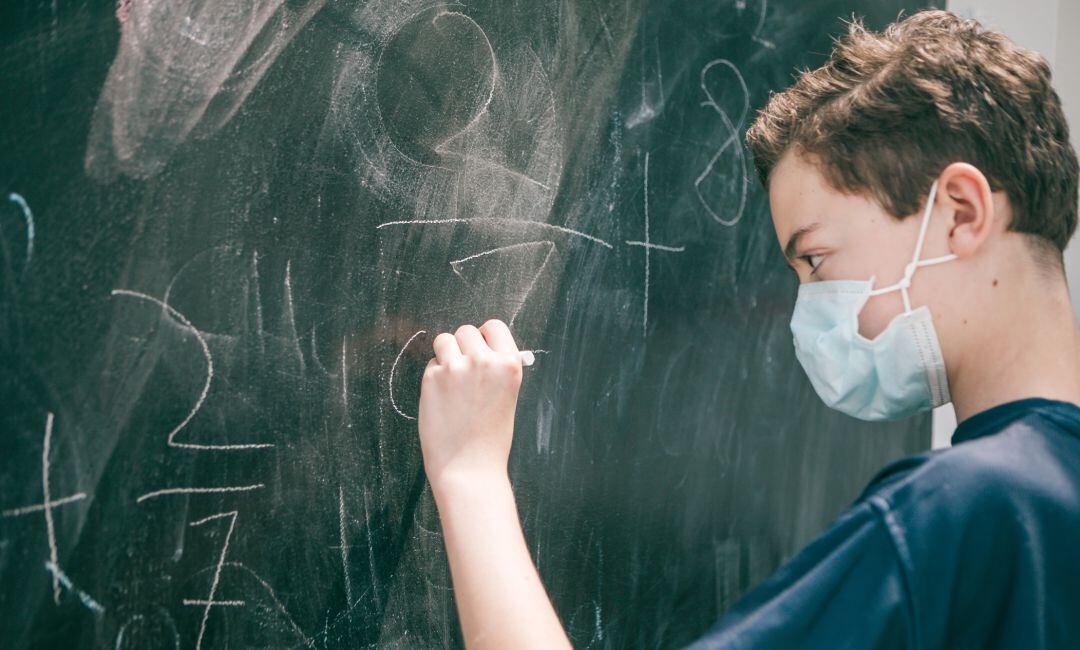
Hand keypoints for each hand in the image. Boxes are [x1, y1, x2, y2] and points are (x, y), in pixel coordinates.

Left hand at [418, 319, 522, 492]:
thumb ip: (496, 369)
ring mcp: (456, 368)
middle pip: (466, 330)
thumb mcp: (507, 396)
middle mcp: (484, 361)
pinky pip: (431, 363)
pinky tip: (443, 399)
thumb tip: (483, 347)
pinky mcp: (432, 378)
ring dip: (445, 355)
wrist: (468, 467)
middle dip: (463, 346)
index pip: (494, 326)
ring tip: (451, 382)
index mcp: (509, 364)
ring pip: (444, 340)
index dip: (485, 337)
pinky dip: (434, 376)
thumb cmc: (490, 438)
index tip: (480, 348)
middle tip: (464, 371)